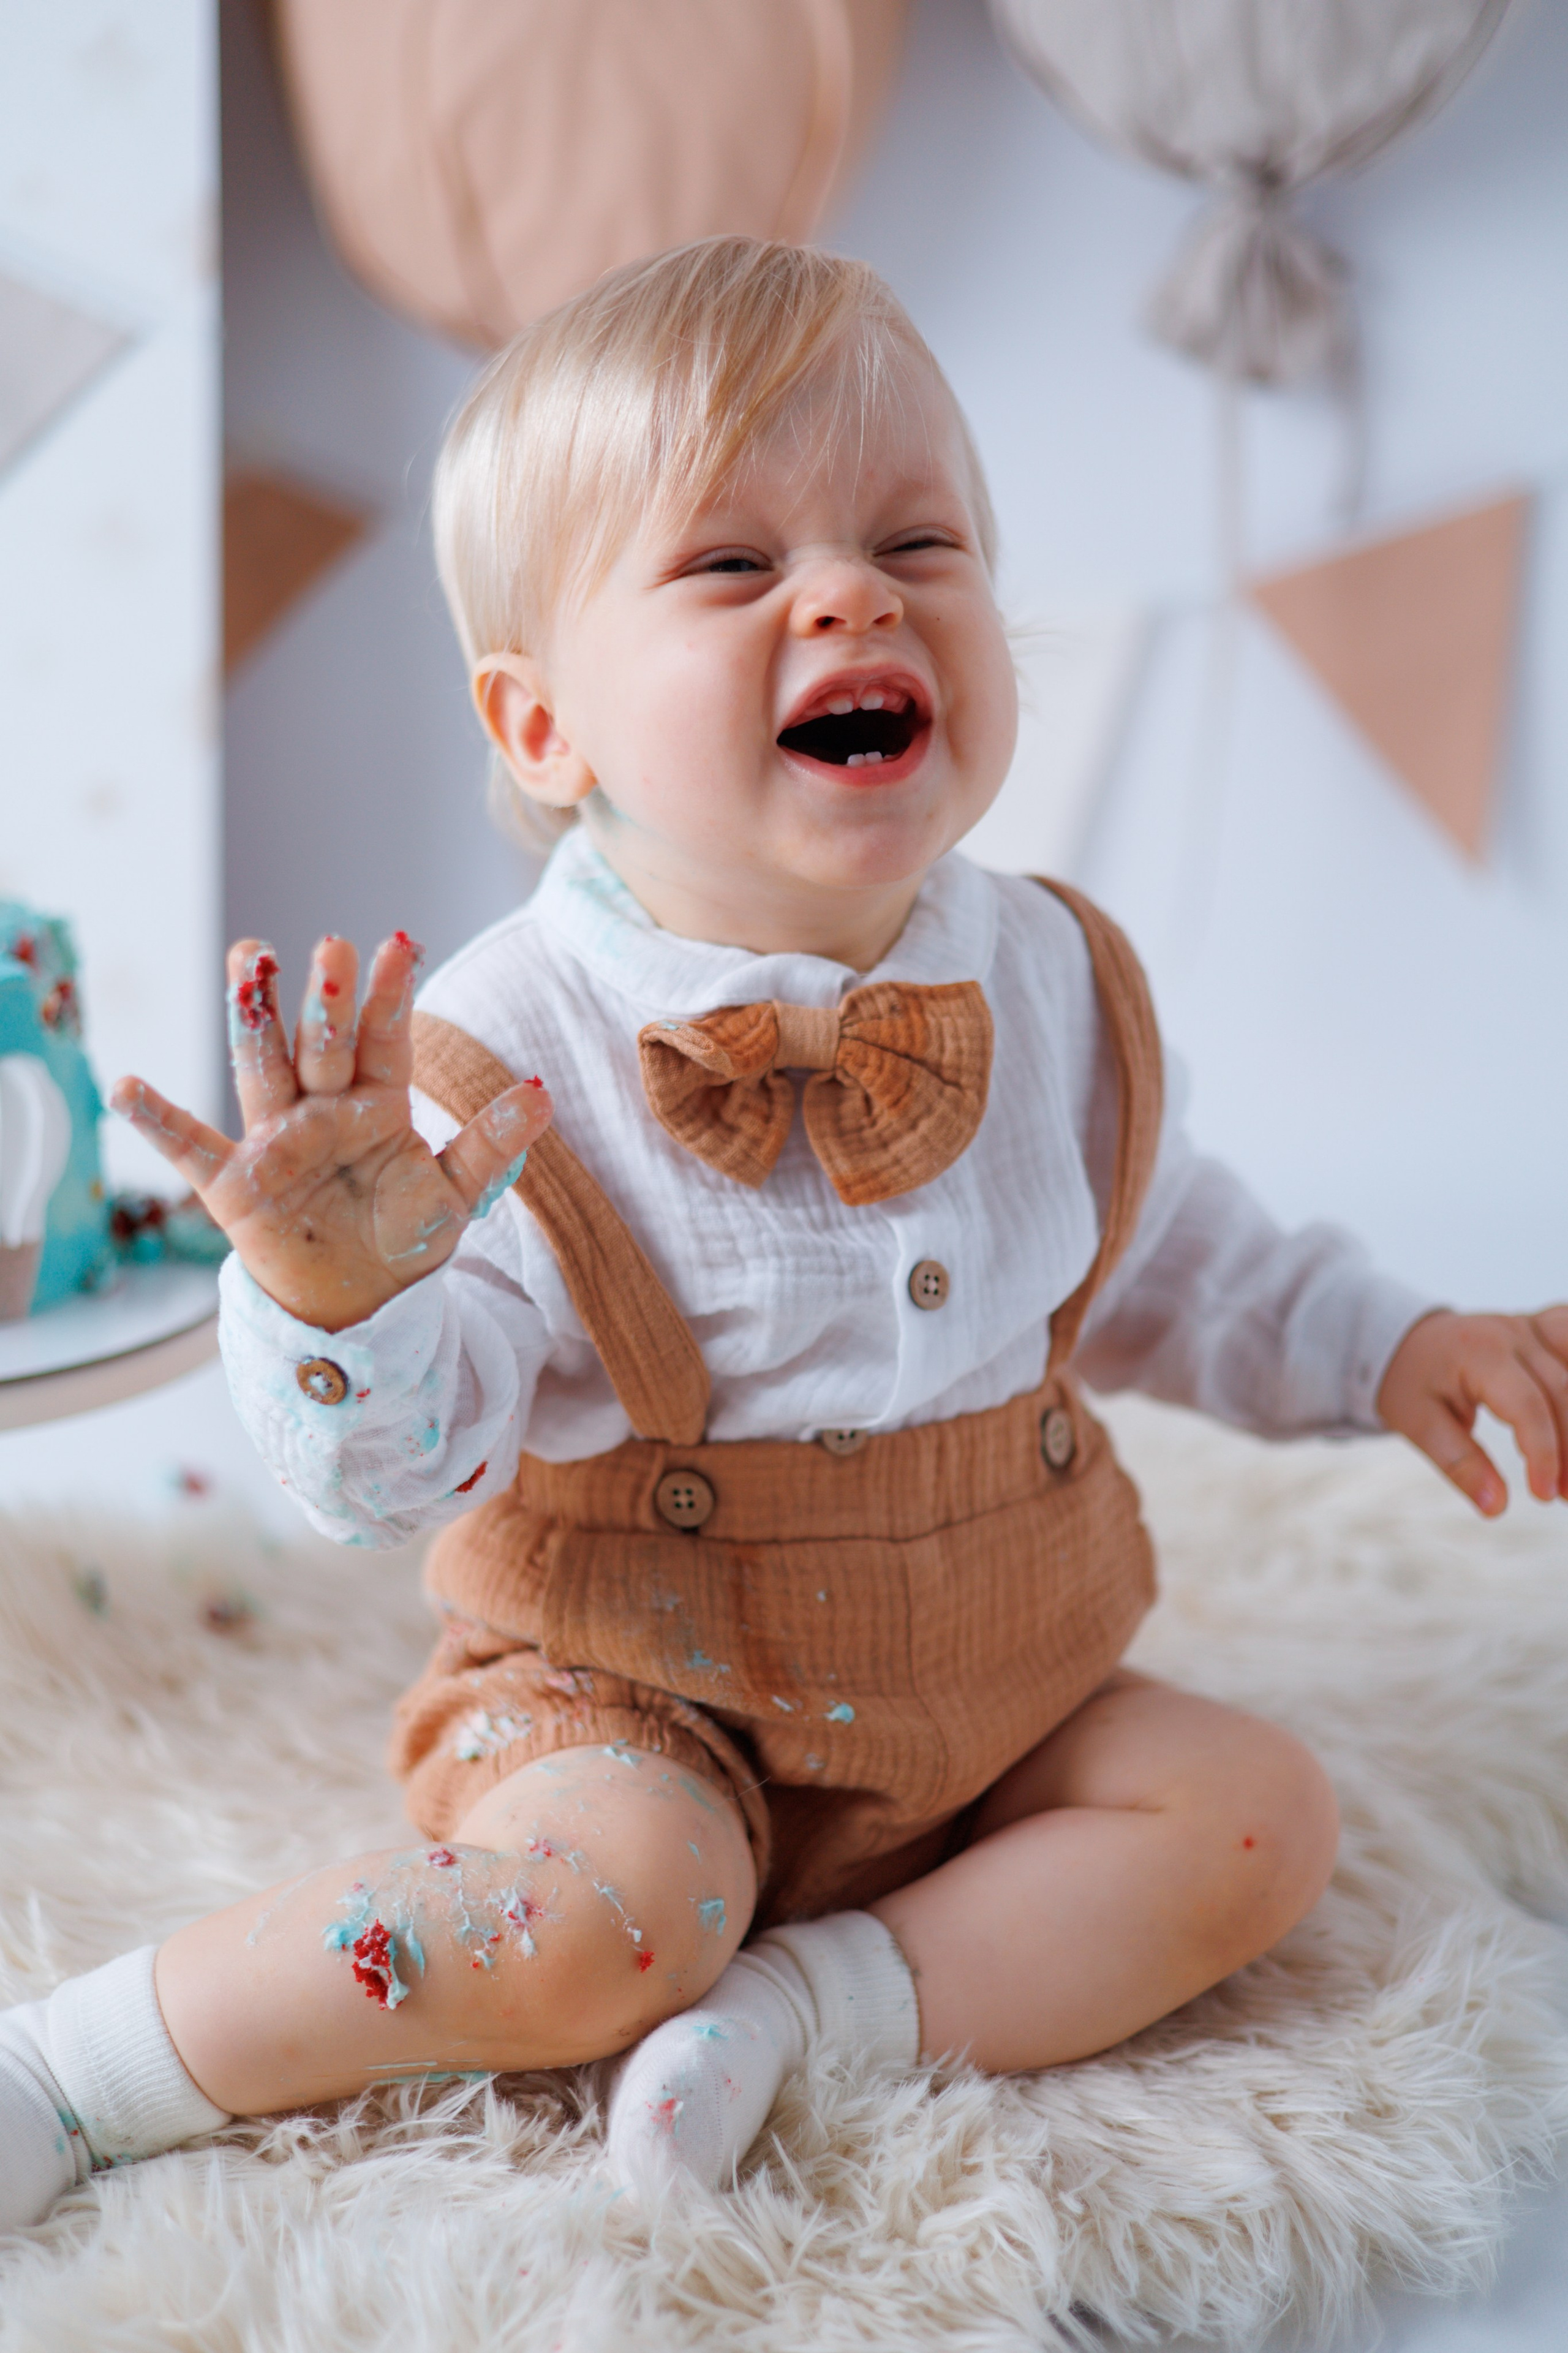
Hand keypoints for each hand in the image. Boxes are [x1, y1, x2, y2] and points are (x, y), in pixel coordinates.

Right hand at [110, 933, 553, 1331]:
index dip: (390, 997)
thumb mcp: (454, 1196)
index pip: (383, 1042)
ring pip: (263, 1069)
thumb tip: (544, 1092)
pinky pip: (191, 1149)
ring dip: (255, 1018)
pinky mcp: (234, 1186)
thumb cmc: (402, 1239)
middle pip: (322, 1045)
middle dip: (328, 999)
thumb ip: (491, 1145)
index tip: (399, 943)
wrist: (359, 1305)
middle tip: (332, 946)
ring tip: (251, 958)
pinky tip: (127, 1088)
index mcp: (376, 1105)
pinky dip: (158, 1122)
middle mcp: (321, 1111)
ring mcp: (274, 1142)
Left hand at [1376, 1307, 1567, 1515]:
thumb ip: (1458, 1462)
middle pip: (1562, 1392)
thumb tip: (1495, 1507)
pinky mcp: (1544, 1330)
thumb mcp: (1419, 1423)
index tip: (1544, 1495)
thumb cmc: (1412, 1381)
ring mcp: (1533, 1328)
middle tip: (1566, 1497)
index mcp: (1480, 1352)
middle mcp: (1514, 1334)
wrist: (1409, 1339)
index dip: (1543, 1452)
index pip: (1527, 1405)